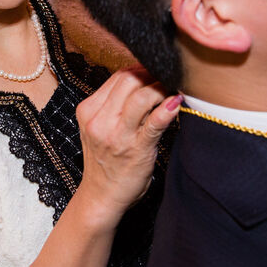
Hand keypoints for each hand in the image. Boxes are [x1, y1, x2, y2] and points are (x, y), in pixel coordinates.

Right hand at [74, 66, 181, 228]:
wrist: (101, 197)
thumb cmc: (105, 161)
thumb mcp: (99, 128)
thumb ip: (113, 105)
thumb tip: (143, 78)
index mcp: (88, 110)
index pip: (118, 76)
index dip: (142, 68)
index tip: (157, 70)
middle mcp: (99, 120)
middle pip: (129, 79)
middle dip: (153, 73)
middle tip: (170, 76)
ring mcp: (116, 135)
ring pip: (141, 96)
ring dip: (162, 87)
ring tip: (175, 88)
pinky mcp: (136, 149)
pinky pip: (154, 122)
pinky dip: (167, 109)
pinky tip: (177, 103)